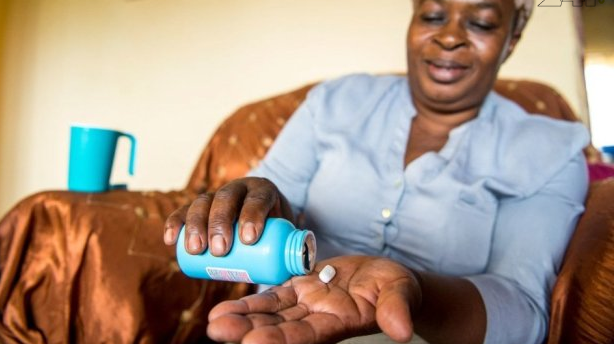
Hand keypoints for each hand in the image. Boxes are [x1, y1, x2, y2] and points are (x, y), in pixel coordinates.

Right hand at [163, 177, 292, 255]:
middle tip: (221, 251)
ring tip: (196, 250)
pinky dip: (175, 223)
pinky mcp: (197, 207)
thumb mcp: (287, 233)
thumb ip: (294, 247)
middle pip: (226, 199)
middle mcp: (238, 188)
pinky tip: (170, 240)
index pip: (258, 197)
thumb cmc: (275, 232)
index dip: (252, 215)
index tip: (249, 240)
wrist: (258, 221)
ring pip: (202, 202)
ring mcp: (215, 195)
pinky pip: (182, 211)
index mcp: (263, 190)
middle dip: (221, 224)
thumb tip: (302, 268)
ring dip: (196, 225)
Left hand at [206, 256, 421, 343]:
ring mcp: (305, 306)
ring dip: (242, 318)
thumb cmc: (397, 287)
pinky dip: (250, 303)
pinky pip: (272, 297)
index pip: (305, 336)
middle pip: (277, 329)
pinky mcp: (299, 290)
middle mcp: (316, 320)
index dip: (279, 341)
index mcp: (338, 324)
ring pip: (269, 315)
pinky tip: (226, 307)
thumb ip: (397, 309)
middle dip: (247, 331)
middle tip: (216, 330)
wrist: (385, 278)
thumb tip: (402, 330)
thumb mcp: (401, 293)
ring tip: (213, 321)